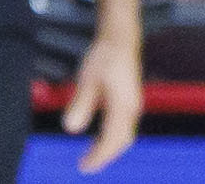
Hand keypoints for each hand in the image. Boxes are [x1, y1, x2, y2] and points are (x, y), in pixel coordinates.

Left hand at [63, 16, 145, 169]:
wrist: (120, 37)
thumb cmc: (104, 55)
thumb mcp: (87, 80)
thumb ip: (80, 105)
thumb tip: (70, 129)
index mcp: (122, 107)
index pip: (111, 141)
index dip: (98, 157)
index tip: (84, 167)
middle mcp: (132, 109)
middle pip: (121, 142)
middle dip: (104, 156)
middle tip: (86, 165)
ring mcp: (133, 105)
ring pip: (124, 135)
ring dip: (109, 148)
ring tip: (92, 155)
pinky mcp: (130, 100)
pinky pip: (124, 126)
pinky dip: (113, 137)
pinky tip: (101, 137)